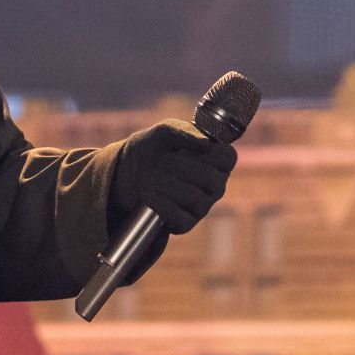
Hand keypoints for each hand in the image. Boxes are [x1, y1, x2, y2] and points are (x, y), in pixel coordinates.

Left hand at [108, 118, 236, 234]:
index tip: (186, 149)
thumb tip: (205, 144)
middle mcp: (215, 186)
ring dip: (166, 184)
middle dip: (179, 166)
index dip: (207, 152)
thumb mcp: (163, 132)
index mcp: (218, 162)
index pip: (228, 157)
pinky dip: (160, 204)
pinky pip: (179, 217)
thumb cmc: (153, 148)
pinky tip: (147, 194)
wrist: (127, 171)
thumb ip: (184, 132)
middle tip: (159, 161)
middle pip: (210, 178)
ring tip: (148, 176)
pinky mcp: (185, 223)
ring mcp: (202, 206)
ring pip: (195, 198)